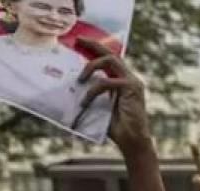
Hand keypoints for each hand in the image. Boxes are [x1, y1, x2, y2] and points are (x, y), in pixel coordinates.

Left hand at [76, 37, 149, 152]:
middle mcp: (129, 78)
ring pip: (110, 61)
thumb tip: (67, 87)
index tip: (79, 42)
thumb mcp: (98, 106)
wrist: (131, 141)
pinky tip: (85, 101)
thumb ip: (89, 94)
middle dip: (94, 45)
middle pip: (111, 53)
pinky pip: (107, 82)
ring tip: (79, 80)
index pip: (109, 59)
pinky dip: (93, 91)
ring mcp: (132, 82)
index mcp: (122, 80)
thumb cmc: (115, 127)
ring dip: (91, 66)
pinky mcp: (132, 88)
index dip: (95, 48)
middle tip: (78, 40)